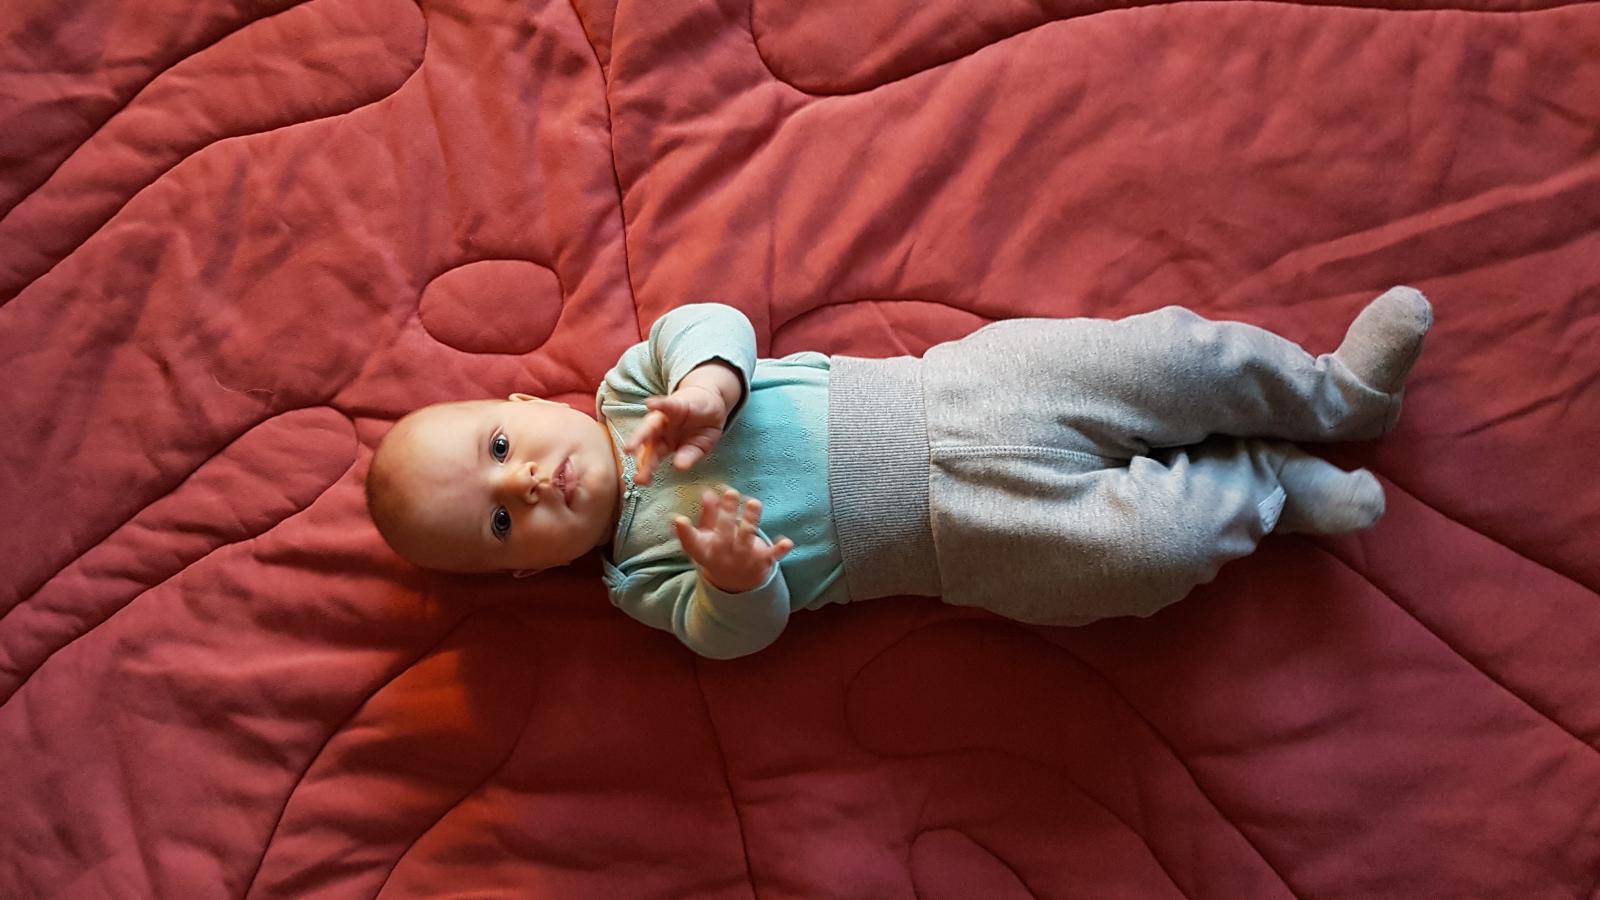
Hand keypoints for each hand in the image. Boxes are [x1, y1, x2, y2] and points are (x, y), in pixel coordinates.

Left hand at [626, 364, 739, 484]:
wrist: (711, 404)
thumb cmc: (701, 428)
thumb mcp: (699, 446)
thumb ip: (689, 455)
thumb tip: (680, 467)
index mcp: (664, 444)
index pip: (652, 458)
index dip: (645, 468)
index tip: (639, 480)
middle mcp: (660, 431)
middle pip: (648, 445)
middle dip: (641, 458)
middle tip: (635, 472)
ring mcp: (666, 417)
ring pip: (650, 426)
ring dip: (640, 435)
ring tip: (631, 446)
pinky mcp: (675, 404)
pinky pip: (666, 404)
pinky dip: (659, 404)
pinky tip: (651, 404)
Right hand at [674, 488, 794, 593]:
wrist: (737, 586)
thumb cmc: (718, 553)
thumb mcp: (707, 538)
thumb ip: (708, 515)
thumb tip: (708, 492)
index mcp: (705, 552)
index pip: (691, 543)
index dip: (684, 532)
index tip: (679, 519)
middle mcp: (723, 556)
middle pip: (724, 533)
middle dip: (727, 513)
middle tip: (731, 492)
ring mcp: (744, 559)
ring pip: (747, 537)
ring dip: (751, 520)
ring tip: (754, 503)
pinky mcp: (762, 562)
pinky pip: (772, 555)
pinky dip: (779, 550)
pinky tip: (788, 543)